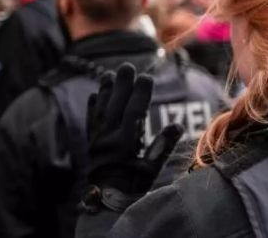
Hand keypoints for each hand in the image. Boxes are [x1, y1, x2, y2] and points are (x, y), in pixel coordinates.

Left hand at [86, 63, 183, 194]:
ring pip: (100, 110)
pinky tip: (94, 94)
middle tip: (127, 67)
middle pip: (114, 105)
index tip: (147, 77)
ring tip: (108, 74)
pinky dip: (92, 106)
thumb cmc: (133, 185)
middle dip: (121, 85)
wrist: (105, 201)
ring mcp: (96, 139)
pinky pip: (90, 120)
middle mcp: (108, 138)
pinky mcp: (90, 143)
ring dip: (105, 91)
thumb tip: (177, 126)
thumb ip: (162, 147)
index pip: (133, 112)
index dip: (140, 93)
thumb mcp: (151, 170)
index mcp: (124, 144)